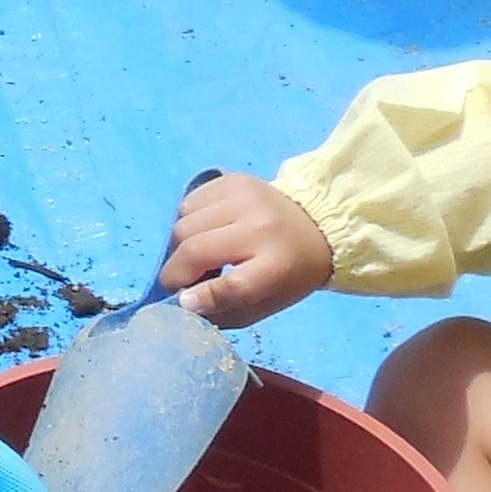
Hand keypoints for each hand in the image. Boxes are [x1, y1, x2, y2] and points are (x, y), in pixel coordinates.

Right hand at [157, 172, 334, 327]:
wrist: (316, 225)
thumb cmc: (288, 274)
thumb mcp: (265, 304)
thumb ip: (224, 311)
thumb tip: (182, 302)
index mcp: (277, 265)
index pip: (232, 284)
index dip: (200, 296)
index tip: (181, 301)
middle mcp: (260, 226)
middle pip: (194, 249)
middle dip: (175, 272)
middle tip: (178, 282)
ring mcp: (244, 197)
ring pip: (182, 225)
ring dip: (180, 246)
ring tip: (198, 254)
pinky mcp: (232, 180)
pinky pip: (188, 203)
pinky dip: (187, 222)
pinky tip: (205, 230)